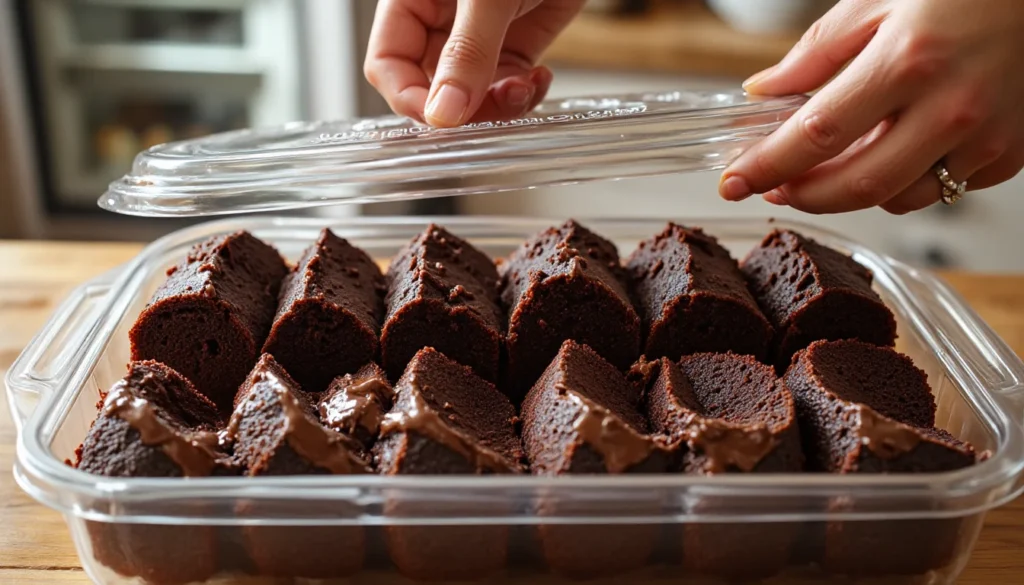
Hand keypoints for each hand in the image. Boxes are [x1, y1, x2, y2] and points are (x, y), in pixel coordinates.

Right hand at [364, 0, 585, 126]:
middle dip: (462, 107)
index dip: (409, 97)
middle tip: (491, 108)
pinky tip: (539, 80)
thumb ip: (467, 53)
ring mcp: (478, 36)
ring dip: (498, 106)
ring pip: (472, 96)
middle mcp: (440, 21)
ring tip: (523, 90)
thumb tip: (445, 113)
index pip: (389, 63)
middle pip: (430, 87)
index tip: (442, 119)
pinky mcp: (516, 44)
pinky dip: (523, 95)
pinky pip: (507, 87)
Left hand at [719, 0, 1023, 213]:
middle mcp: (951, 107)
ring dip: (849, 192)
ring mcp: (985, 137)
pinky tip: (890, 151)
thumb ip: (817, 51)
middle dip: (801, 195)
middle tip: (773, 186)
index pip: (816, 134)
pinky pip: (940, 188)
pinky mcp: (1009, 153)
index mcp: (908, 60)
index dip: (766, 165)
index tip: (733, 181)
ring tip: (826, 167)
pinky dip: (903, 181)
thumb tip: (764, 90)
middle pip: (854, 185)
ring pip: (897, 198)